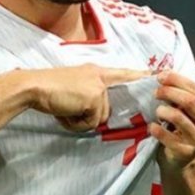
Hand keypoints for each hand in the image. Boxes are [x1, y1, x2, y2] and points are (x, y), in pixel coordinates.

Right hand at [20, 63, 149, 131]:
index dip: (142, 75)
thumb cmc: (48, 89)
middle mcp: (100, 76)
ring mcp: (99, 87)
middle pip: (109, 106)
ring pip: (100, 117)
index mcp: (96, 71)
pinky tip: (65, 112)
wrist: (34, 87)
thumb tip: (97, 114)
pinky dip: (76, 123)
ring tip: (65, 109)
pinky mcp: (94, 98)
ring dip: (82, 120)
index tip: (160, 74)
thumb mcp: (73, 86)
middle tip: (75, 107)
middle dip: (92, 114)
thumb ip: (89, 94)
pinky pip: (91, 122)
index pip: (124, 73)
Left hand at [149, 70, 194, 169]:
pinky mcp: (186, 153)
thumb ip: (184, 93)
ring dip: (163, 110)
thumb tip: (164, 72)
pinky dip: (157, 129)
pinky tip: (152, 126)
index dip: (178, 80)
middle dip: (170, 92)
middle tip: (156, 92)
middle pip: (190, 101)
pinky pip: (167, 136)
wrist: (179, 159)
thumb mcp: (189, 110)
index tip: (161, 76)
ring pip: (178, 117)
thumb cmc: (183, 129)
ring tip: (157, 111)